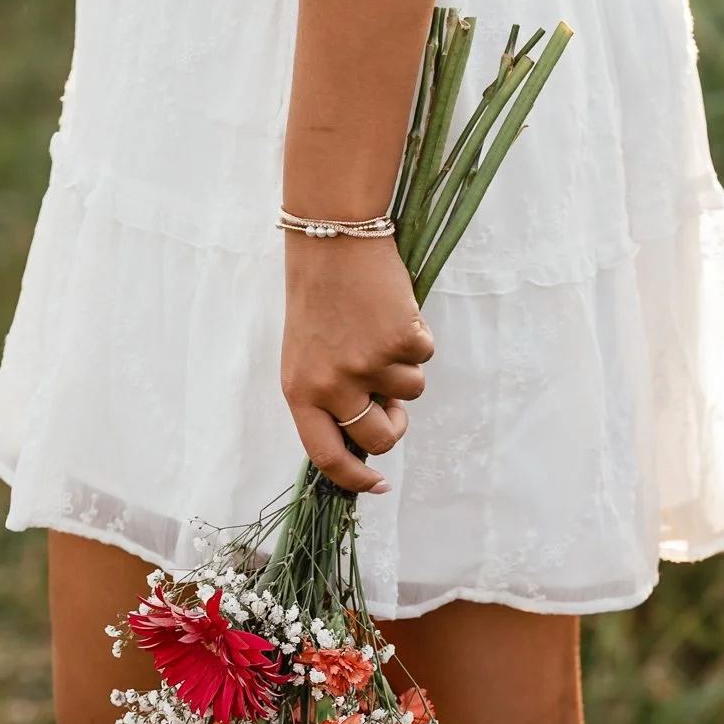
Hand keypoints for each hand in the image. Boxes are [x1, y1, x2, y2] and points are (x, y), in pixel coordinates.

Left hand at [281, 235, 433, 493]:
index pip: (326, 456)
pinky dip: (417, 337)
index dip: (356, 478)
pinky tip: (393, 312)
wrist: (333, 239)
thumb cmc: (320, 298)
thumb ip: (333, 396)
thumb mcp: (308, 355)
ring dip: (405, 368)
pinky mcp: (399, 343)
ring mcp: (367, 366)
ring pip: (410, 392)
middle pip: (378, 438)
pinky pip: (423, 357)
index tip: (378, 484)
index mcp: (300, 392)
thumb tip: (374, 429)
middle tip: (394, 406)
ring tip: (380, 330)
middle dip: (394, 427)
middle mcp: (332, 385)